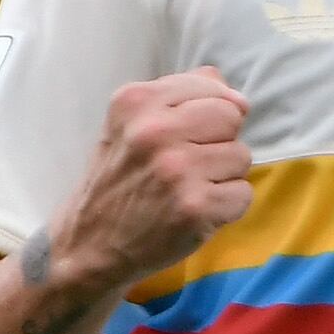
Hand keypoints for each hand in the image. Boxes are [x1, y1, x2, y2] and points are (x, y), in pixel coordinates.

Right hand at [48, 68, 253, 290]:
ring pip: (241, 156)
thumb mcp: (131, 123)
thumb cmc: (119, 179)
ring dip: (223, 176)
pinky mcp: (195, 208)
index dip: (210, 115)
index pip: (215, 88)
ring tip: (188, 189)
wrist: (90, 245)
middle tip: (189, 165)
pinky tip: (195, 212)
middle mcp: (155, 131)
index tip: (186, 137)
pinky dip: (226, 207)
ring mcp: (177, 170)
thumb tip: (233, 90)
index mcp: (138, 101)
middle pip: (232, 117)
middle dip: (219, 141)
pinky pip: (243, 194)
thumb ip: (180, 95)